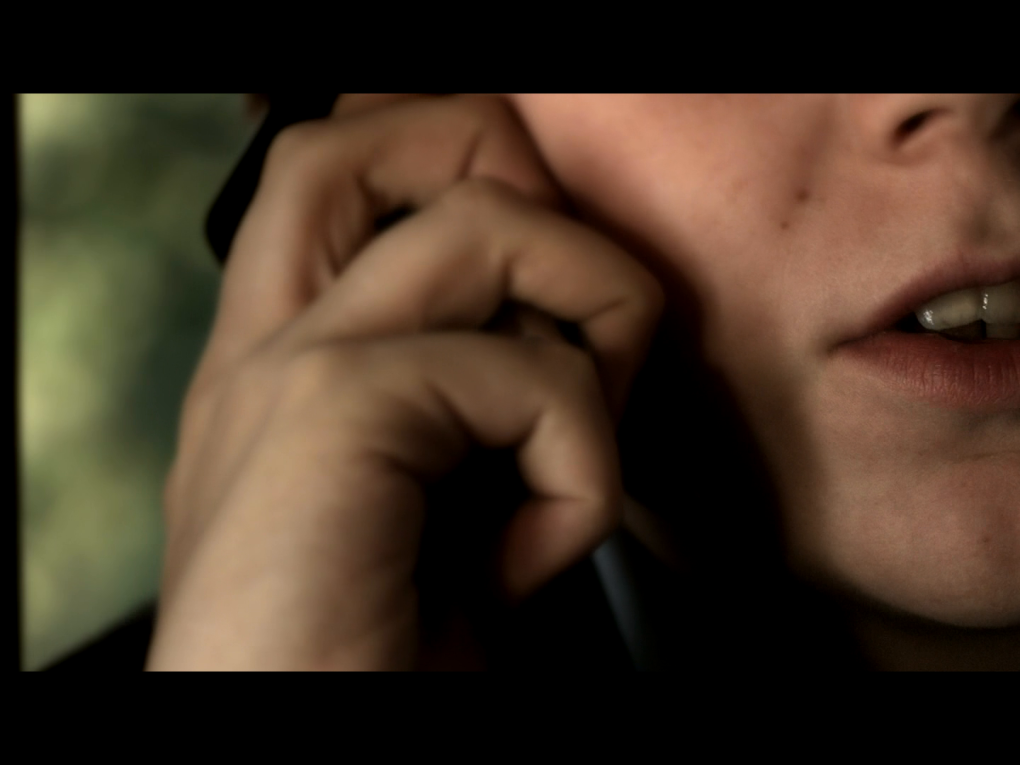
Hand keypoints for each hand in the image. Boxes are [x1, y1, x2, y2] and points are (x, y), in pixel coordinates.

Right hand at [146, 94, 663, 669]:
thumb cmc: (363, 657)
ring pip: (479, 219)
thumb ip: (469, 415)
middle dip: (503, 168)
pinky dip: (578, 468)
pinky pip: (524, 377)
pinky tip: (531, 557)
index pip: (339, 182)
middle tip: (567, 290)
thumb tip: (567, 350)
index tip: (547, 286)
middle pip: (362, 143)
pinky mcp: (332, 415)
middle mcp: (266, 347)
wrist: (286, 750)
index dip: (458, 178)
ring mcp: (288, 369)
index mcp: (279, 367)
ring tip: (581, 434)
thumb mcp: (431, 511)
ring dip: (590, 311)